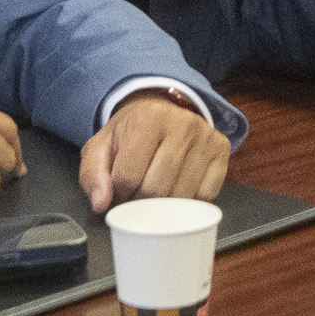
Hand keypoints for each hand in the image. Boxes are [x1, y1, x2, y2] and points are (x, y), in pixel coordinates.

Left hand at [81, 91, 230, 211]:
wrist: (160, 110)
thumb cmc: (130, 133)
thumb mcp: (101, 147)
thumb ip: (93, 175)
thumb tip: (101, 203)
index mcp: (148, 118)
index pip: (127, 178)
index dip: (119, 192)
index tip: (120, 186)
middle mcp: (182, 123)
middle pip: (155, 190)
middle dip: (140, 201)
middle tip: (136, 191)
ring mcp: (205, 136)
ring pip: (181, 196)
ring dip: (164, 204)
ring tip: (155, 189)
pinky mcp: (221, 149)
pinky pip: (205, 194)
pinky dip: (189, 200)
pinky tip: (178, 184)